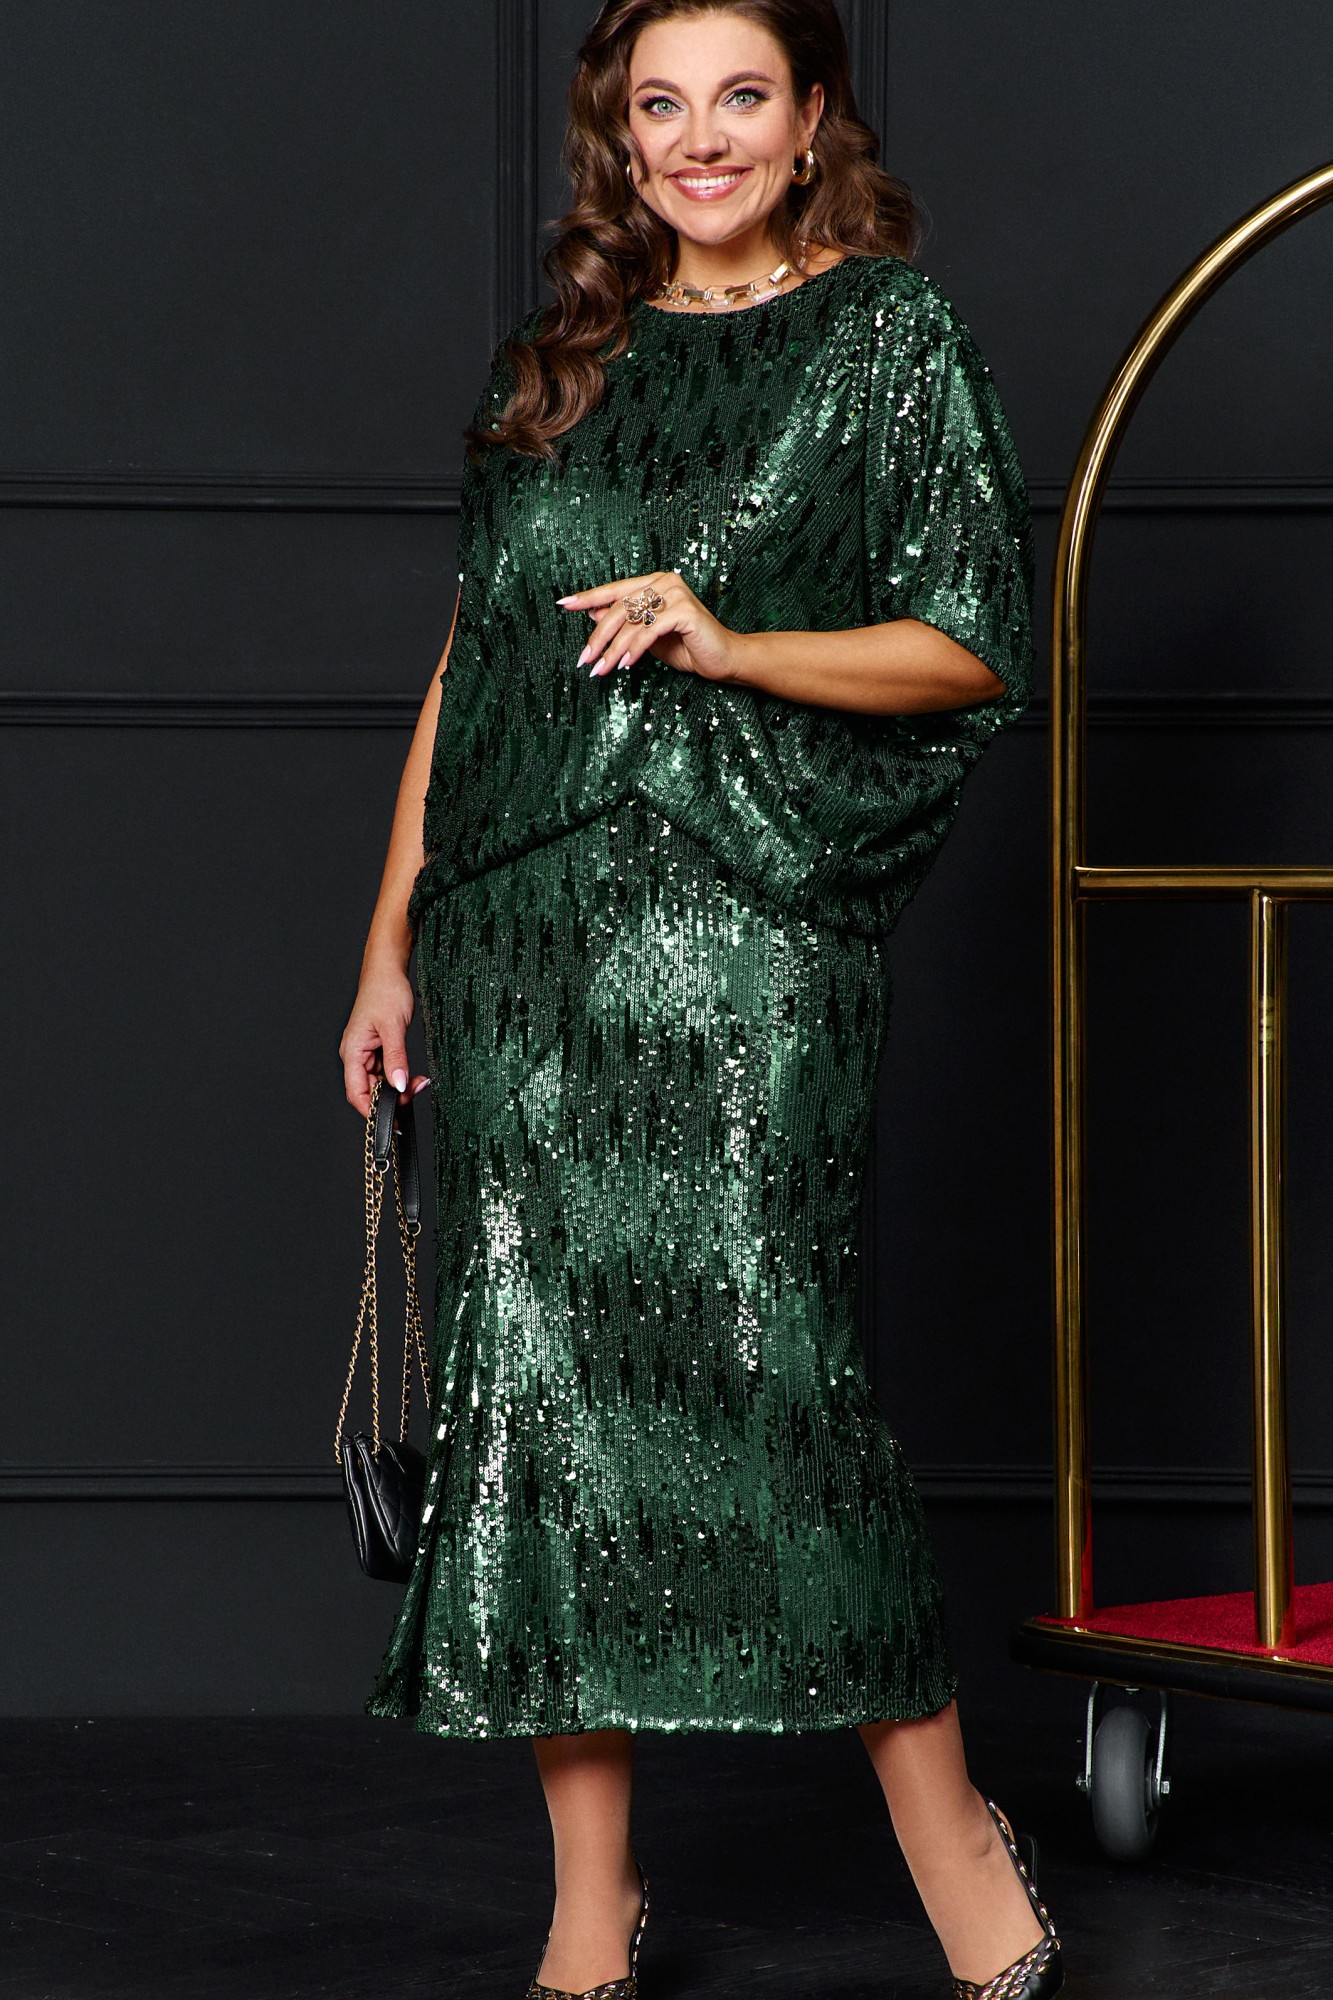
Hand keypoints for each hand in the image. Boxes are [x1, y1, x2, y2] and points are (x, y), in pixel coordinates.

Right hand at [339, 962, 429, 1117]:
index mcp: (352, 1051)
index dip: (372, 1109)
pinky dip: (399, 1076)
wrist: (387, 971)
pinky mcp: (377, 1049)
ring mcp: (366, 1053)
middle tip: (415, 1093)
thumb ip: (396, 1058)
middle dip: (391, 1098)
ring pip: (379, 1082)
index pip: (356, 1092)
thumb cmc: (385, 992)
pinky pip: (386, 1071)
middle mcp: (355, 1055)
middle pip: (369, 1090)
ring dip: (398, 1087)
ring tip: (418, 1083)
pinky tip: (413, 1076)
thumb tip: (399, 1084)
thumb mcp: (394, 1027)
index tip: (392, 1120)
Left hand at [556, 569, 745, 682]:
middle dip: (598, 637)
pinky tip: (625, 665)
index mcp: (654, 583)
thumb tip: (593, 616)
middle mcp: (664, 581)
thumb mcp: (647, 638)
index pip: (614, 589)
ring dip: (613, 650)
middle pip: (619, 607)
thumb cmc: (687, 648)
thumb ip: (624, 625)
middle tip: (584, 659)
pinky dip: (634, 649)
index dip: (588, 597)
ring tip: (601, 670)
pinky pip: (649, 631)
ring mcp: (675, 593)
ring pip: (631, 621)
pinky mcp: (684, 611)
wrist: (723, 660)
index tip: (564, 604)